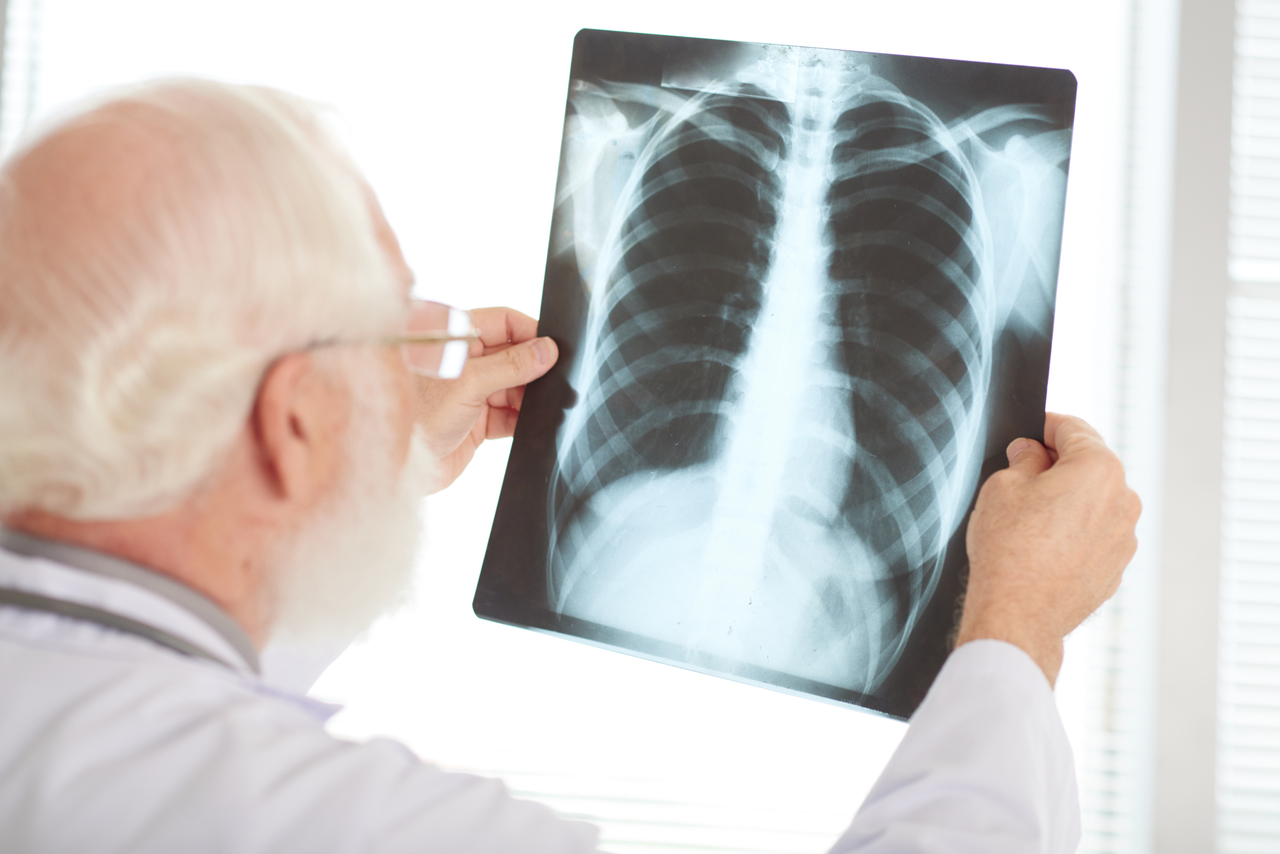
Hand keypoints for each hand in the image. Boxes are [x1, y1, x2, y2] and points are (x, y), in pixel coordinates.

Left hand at [412, 307, 557, 492]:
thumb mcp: (469, 382)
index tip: (555, 348)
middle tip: (560, 380)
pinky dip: (525, 420)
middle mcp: (467, 363)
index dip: (531, 332)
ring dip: (533, 397)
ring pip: (516, 388)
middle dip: (536, 369)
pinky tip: (538, 424)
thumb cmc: (418, 415)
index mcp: (457, 339)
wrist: (397, 462)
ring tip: (552, 405)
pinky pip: (511, 416)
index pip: (504, 322)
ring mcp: (472, 393)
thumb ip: (511, 365)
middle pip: (514, 356)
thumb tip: (547, 350)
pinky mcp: (478, 423)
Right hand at [955, 413, 1140, 685]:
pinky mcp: (1116, 568)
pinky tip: (1042, 546)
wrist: (1019, 614)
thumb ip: (1024, 459)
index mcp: (1100, 468)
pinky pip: (1095, 536)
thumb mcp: (1003, 486)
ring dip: (1069, 501)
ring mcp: (1124, 538)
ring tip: (1029, 518)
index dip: (1045, 426)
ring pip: (1094, 503)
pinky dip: (1074, 533)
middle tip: (1021, 475)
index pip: (1073, 429)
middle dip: (1058, 465)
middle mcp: (1124, 500)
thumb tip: (1031, 452)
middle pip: (1090, 466)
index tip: (1029, 433)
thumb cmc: (1009, 547)